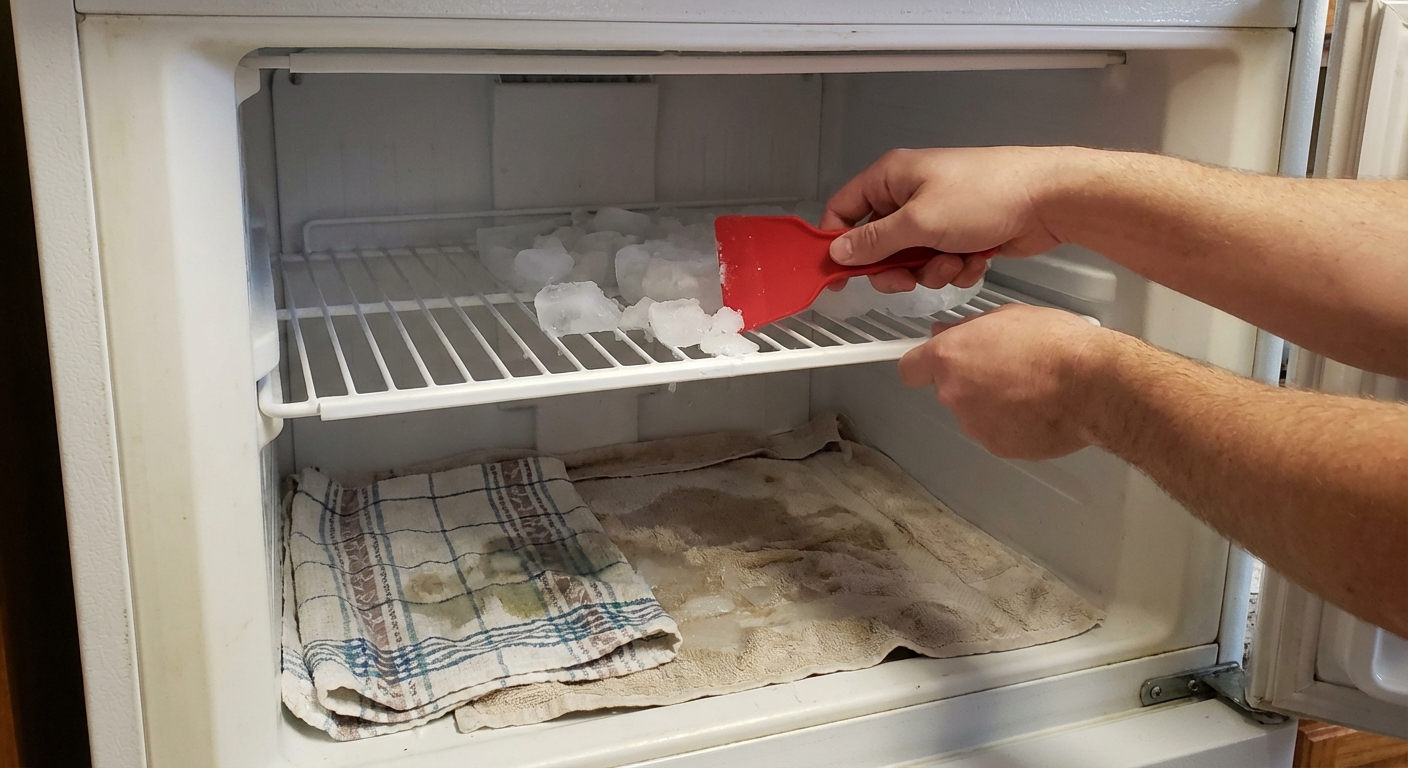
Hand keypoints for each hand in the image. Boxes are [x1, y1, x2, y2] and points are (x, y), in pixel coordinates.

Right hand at [820, 146, 1073, 293]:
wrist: (1047, 199)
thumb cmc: (984, 195)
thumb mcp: (920, 222)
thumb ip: (875, 241)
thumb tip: (838, 251)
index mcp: (891, 177)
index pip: (844, 209)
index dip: (837, 243)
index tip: (837, 275)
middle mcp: (910, 194)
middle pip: (878, 244)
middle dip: (896, 267)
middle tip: (909, 279)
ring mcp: (937, 215)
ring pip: (912, 260)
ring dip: (932, 270)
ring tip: (956, 260)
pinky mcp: (960, 234)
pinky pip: (941, 263)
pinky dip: (956, 268)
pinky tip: (976, 258)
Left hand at [898, 305, 1112, 459]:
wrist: (1092, 385)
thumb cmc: (1056, 343)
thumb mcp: (1009, 315)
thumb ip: (969, 328)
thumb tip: (948, 332)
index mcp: (950, 358)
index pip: (910, 369)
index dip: (923, 365)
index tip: (936, 363)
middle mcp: (954, 395)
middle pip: (950, 390)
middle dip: (971, 381)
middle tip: (1008, 368)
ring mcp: (976, 426)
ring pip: (976, 413)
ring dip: (994, 404)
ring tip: (1032, 389)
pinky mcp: (1000, 448)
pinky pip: (999, 433)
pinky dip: (1015, 425)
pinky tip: (1041, 409)